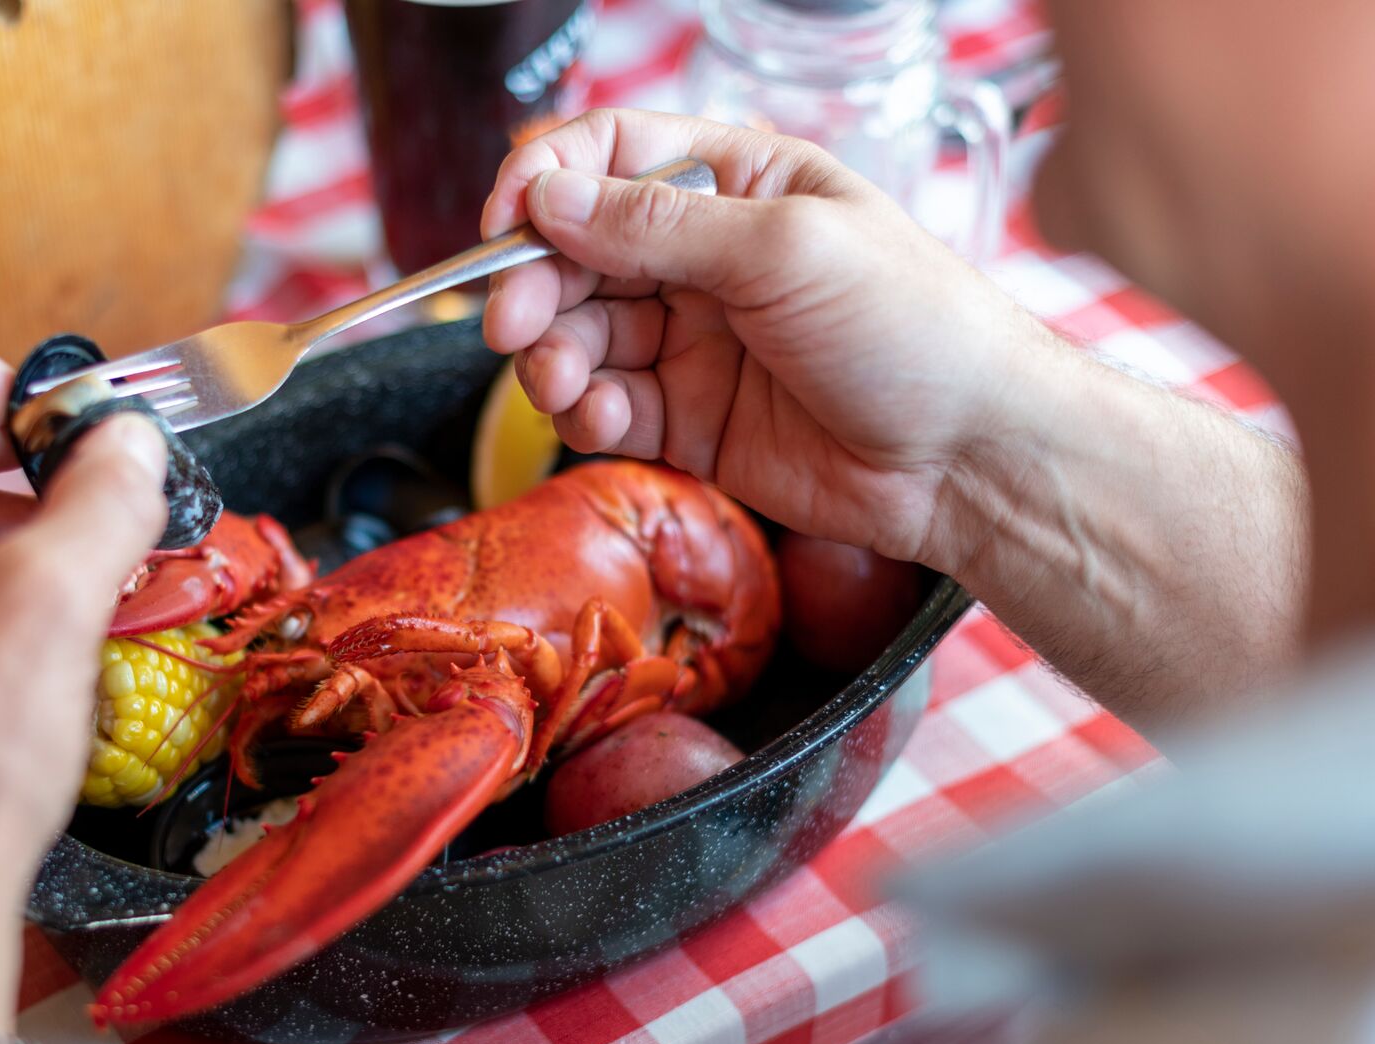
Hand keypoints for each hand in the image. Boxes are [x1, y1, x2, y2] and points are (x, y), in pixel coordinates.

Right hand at [481, 109, 1061, 568]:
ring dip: (553, 358)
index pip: (609, 154)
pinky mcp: (687, 421)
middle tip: (515, 324)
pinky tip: (605, 422)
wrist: (971, 459)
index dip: (544, 180)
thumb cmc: (914, 328)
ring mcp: (692, 341)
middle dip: (535, 285)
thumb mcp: (786, 249)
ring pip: (578, 335)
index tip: (501, 222)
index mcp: (737, 183)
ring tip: (566, 386)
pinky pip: (604, 408)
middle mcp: (704, 257)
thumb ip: (658, 226)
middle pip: (574, 251)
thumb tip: (548, 197)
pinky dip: (586, 415)